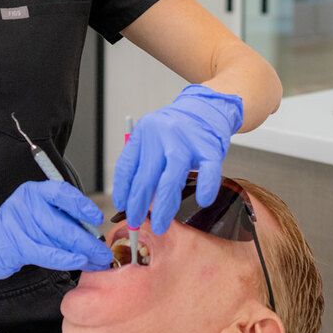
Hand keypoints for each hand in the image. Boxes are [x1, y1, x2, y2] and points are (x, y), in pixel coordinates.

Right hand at [0, 180, 112, 284]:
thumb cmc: (17, 230)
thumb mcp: (37, 214)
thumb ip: (60, 216)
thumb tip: (92, 230)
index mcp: (34, 191)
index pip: (63, 192)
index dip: (83, 205)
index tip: (97, 218)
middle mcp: (26, 202)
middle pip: (64, 222)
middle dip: (88, 240)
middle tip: (104, 253)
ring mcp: (19, 223)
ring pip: (58, 240)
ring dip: (82, 254)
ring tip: (96, 262)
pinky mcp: (16, 243)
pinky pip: (47, 253)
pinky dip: (66, 259)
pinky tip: (79, 263)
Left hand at [114, 84, 244, 234]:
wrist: (206, 107)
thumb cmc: (178, 128)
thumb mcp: (153, 136)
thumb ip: (143, 161)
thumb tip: (132, 198)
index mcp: (144, 132)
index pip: (127, 166)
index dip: (123, 190)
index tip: (122, 207)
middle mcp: (162, 135)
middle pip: (146, 177)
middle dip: (139, 205)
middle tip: (136, 223)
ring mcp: (186, 141)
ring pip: (171, 179)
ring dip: (164, 207)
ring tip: (160, 224)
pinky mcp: (209, 147)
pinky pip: (208, 171)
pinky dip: (205, 187)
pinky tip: (202, 201)